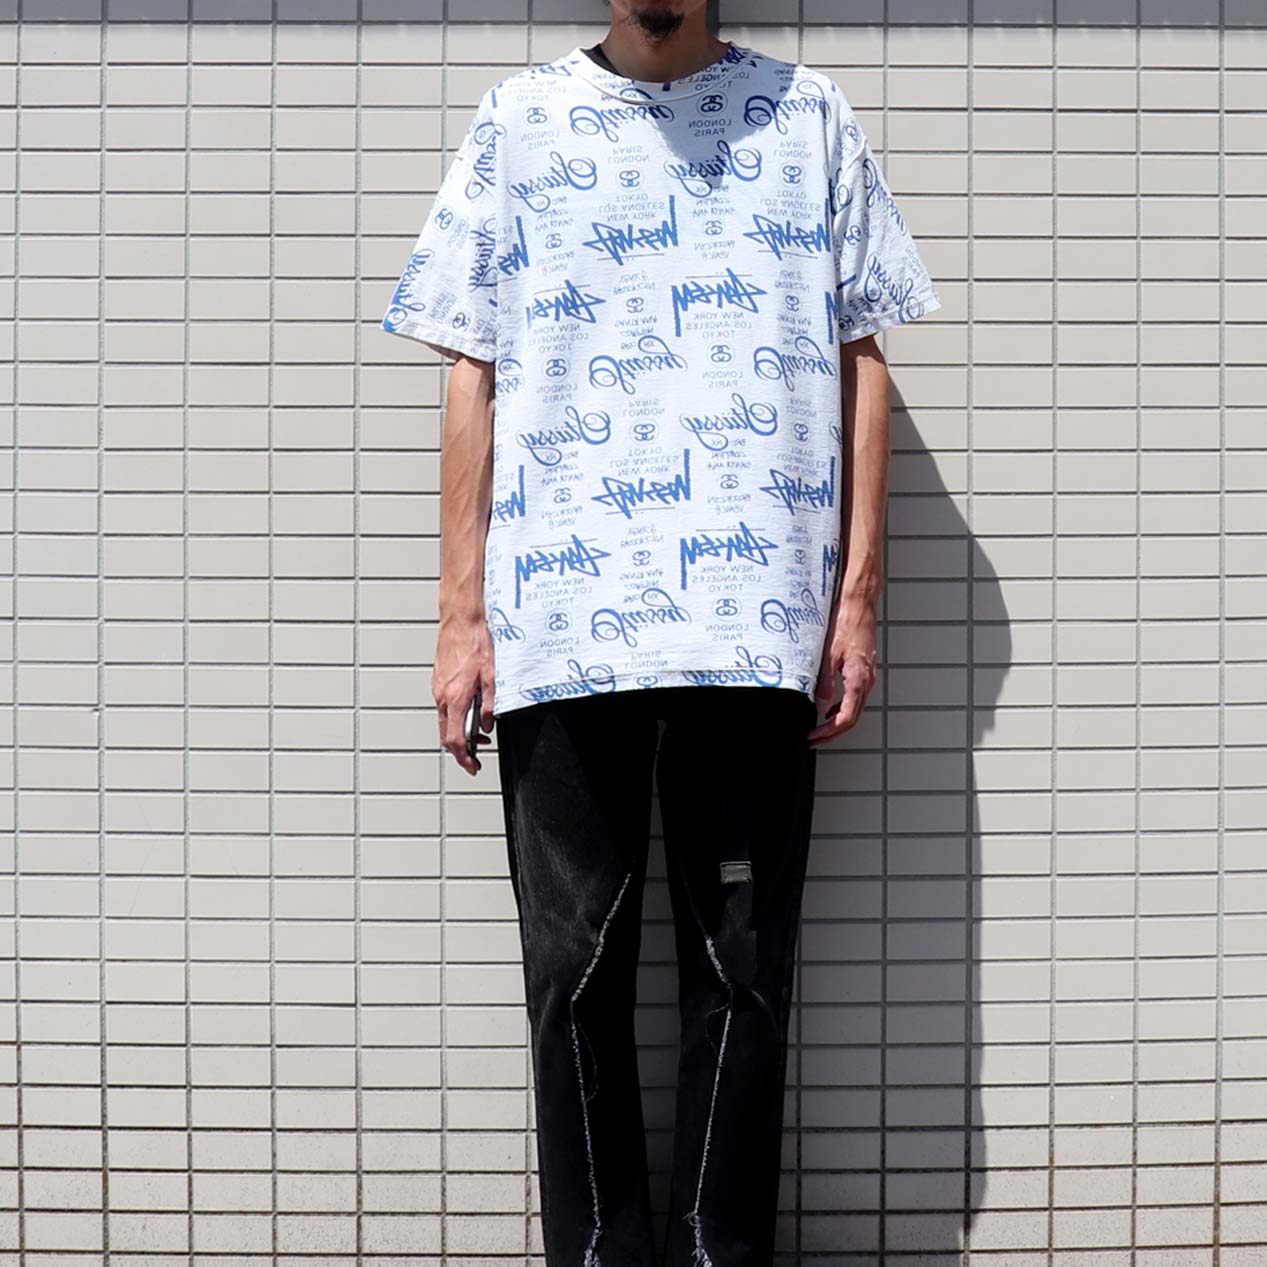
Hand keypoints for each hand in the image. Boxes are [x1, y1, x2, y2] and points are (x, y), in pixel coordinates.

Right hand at [433, 614, 495, 775]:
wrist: (461, 619)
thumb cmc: (476, 641)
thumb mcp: (492, 675)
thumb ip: (490, 704)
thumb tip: (488, 725)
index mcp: (455, 697)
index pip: (455, 739)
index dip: (464, 757)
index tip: (473, 766)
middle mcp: (442, 695)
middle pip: (446, 734)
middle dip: (460, 750)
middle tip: (475, 757)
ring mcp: (438, 688)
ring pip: (445, 720)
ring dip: (458, 732)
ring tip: (477, 736)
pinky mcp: (439, 680)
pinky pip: (445, 706)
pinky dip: (455, 717)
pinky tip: (469, 712)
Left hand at [807, 590, 878, 747]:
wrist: (859, 605)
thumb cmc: (846, 624)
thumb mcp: (829, 655)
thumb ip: (824, 683)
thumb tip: (818, 705)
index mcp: (859, 679)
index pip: (846, 718)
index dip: (828, 732)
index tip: (813, 736)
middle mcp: (867, 681)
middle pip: (851, 719)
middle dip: (831, 733)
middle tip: (813, 740)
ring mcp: (867, 677)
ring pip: (854, 709)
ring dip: (836, 722)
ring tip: (818, 728)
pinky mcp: (864, 671)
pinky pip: (854, 697)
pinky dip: (841, 708)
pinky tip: (828, 707)